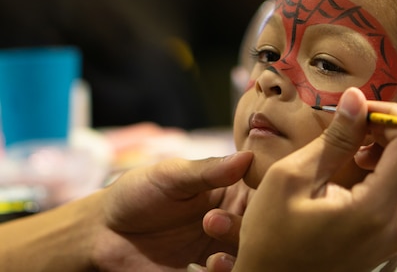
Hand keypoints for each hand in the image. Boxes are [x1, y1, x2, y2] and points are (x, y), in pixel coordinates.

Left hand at [91, 152, 252, 270]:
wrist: (103, 232)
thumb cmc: (139, 193)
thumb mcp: (173, 175)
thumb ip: (210, 170)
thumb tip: (247, 157)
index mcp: (231, 190)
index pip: (265, 189)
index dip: (270, 192)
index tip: (263, 194)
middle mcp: (233, 219)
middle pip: (264, 225)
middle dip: (249, 228)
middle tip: (213, 222)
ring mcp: (222, 247)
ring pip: (252, 254)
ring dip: (240, 255)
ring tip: (211, 256)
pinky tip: (208, 267)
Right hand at [202, 87, 396, 271]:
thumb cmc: (271, 235)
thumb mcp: (292, 177)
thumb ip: (335, 138)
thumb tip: (357, 98)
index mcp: (375, 210)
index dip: (391, 116)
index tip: (359, 113)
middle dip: (394, 130)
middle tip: (356, 127)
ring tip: (357, 148)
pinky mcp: (394, 237)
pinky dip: (395, 170)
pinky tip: (359, 169)